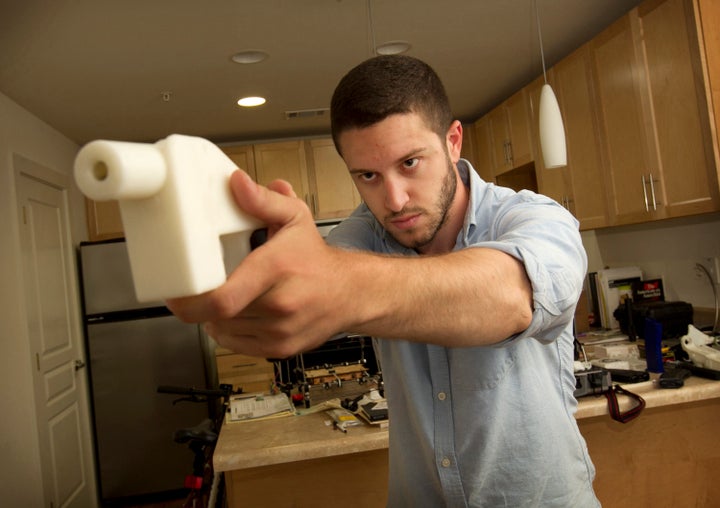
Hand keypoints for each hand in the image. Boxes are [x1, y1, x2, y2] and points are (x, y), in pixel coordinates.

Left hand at [167, 170, 347, 357]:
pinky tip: (240, 311)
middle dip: (203, 301)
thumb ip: (262, 200)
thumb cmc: (318, 259)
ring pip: (223, 330)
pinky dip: (229, 329)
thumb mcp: (294, 219)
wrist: (350, 293)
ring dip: (216, 315)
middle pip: (218, 314)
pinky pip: (236, 344)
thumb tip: (237, 183)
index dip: (190, 302)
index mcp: (277, 269)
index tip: (175, 294)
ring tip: (230, 293)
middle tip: (199, 287)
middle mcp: (279, 304)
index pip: (223, 299)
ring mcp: (279, 331)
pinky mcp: (279, 349)